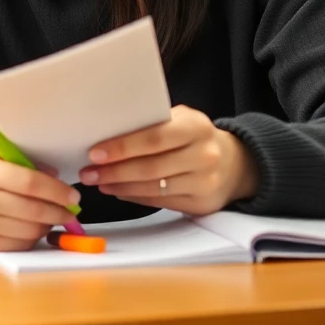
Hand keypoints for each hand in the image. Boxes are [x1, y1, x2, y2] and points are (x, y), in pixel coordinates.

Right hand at [0, 145, 80, 251]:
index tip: (73, 195)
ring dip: (48, 225)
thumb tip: (56, 177)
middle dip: (58, 211)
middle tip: (71, 210)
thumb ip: (23, 160)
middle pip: (31, 209)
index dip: (56, 191)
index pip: (29, 183)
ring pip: (28, 230)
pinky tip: (34, 227)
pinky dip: (32, 237)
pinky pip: (18, 244)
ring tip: (53, 217)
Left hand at [80, 105, 258, 214]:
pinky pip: (160, 202)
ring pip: (153, 188)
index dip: (122, 147)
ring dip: (120, 187)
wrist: (235, 164)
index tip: (95, 153)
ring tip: (98, 182)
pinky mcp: (201, 204)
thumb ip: (151, 124)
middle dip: (113, 172)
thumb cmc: (194, 137)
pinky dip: (134, 197)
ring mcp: (205, 183)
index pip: (152, 139)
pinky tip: (118, 191)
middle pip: (150, 168)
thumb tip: (106, 135)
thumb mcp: (180, 120)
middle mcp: (204, 156)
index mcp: (195, 128)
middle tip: (88, 173)